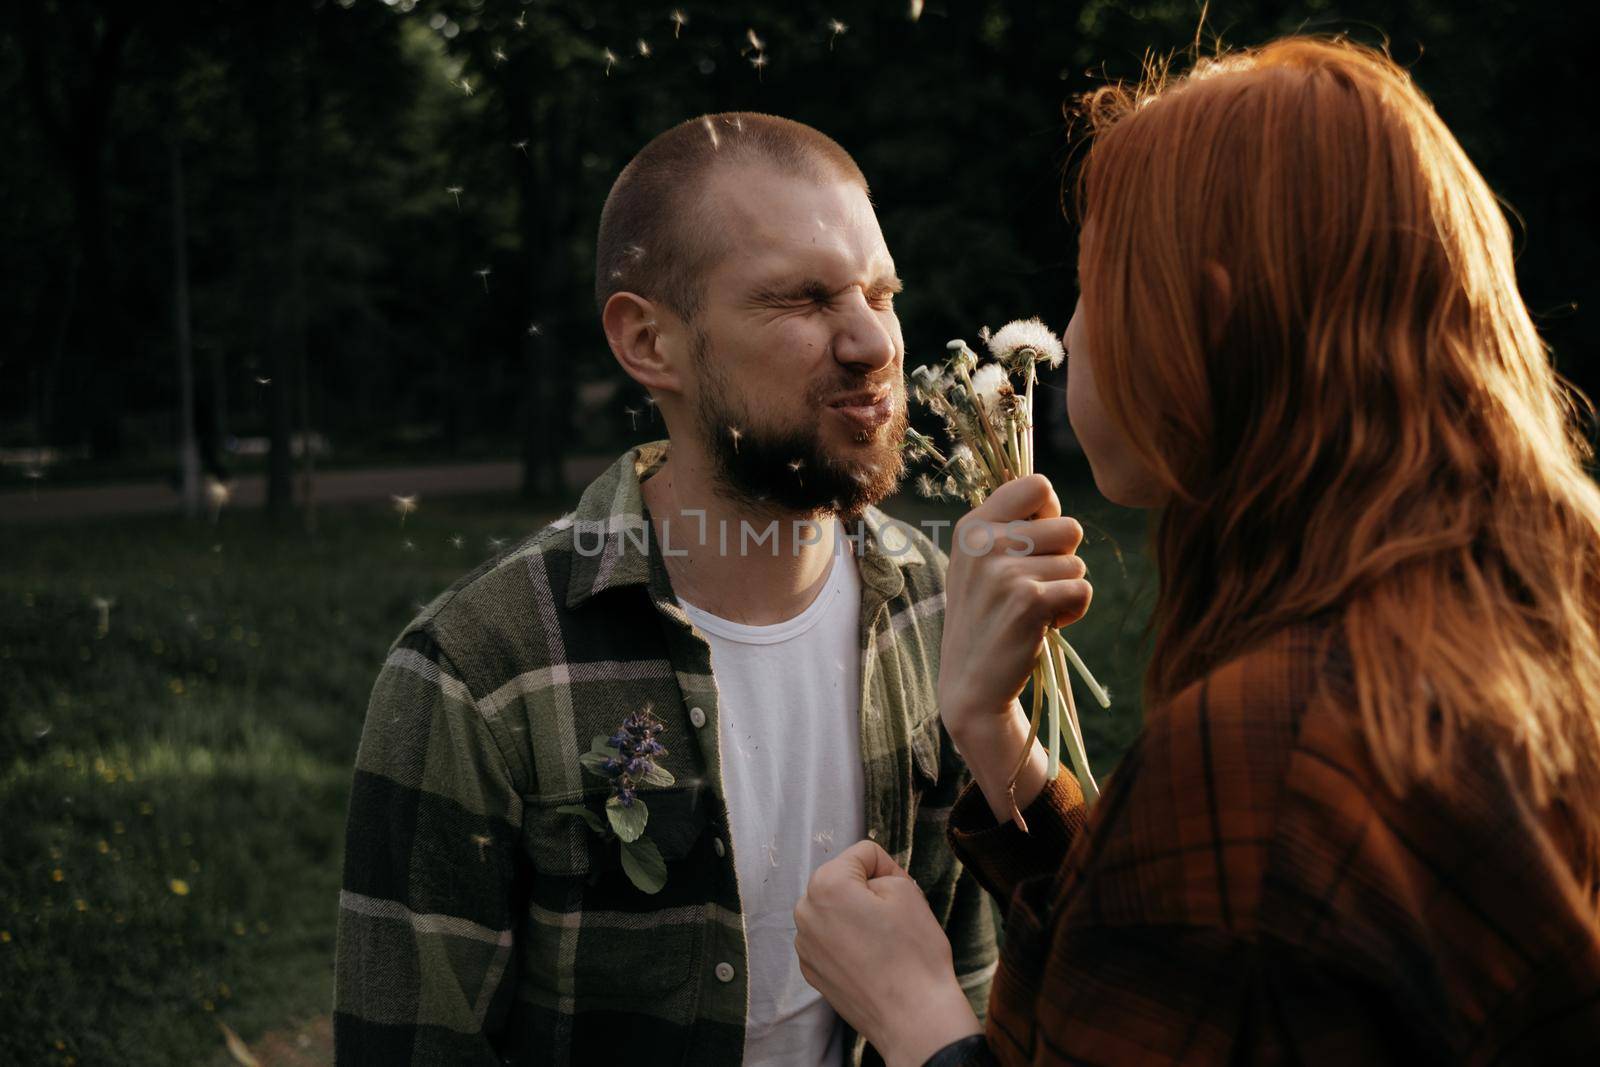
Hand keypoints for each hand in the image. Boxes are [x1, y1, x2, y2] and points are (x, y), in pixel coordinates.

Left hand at [794, 841, 981, 1066]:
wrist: (912, 1017)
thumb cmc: (913, 955)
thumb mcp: (907, 892)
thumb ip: (881, 873)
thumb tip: (867, 884)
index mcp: (826, 884)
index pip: (863, 853)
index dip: (890, 868)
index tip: (903, 891)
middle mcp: (805, 912)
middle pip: (844, 881)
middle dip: (868, 892)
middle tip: (895, 917)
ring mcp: (805, 944)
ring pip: (836, 911)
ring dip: (856, 917)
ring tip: (883, 942)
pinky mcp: (811, 970)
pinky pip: (831, 939)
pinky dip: (849, 942)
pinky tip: (871, 960)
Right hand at [939, 474, 1090, 735]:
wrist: (972, 683)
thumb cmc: (986, 617)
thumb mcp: (979, 562)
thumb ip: (1007, 525)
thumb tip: (1048, 493)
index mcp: (971, 525)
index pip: (1037, 485)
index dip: (1050, 513)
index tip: (1035, 542)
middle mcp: (984, 542)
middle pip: (1069, 527)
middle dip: (1062, 560)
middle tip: (1030, 587)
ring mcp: (1004, 571)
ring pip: (1077, 563)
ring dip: (1065, 589)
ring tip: (1033, 609)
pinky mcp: (1029, 601)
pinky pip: (1082, 591)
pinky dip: (1073, 612)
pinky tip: (1044, 625)